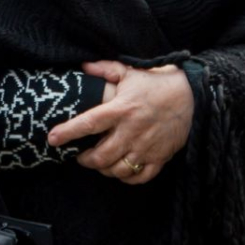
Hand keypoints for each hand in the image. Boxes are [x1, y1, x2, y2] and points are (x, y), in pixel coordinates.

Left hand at [46, 60, 193, 185]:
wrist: (192, 95)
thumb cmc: (157, 83)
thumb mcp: (130, 71)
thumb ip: (106, 69)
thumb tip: (83, 66)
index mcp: (121, 109)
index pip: (88, 123)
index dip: (68, 132)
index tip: (52, 138)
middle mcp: (132, 131)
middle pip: (100, 156)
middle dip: (85, 160)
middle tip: (80, 155)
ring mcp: (146, 147)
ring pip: (117, 170)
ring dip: (104, 170)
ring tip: (99, 163)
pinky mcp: (160, 157)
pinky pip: (139, 177)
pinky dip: (126, 178)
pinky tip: (120, 170)